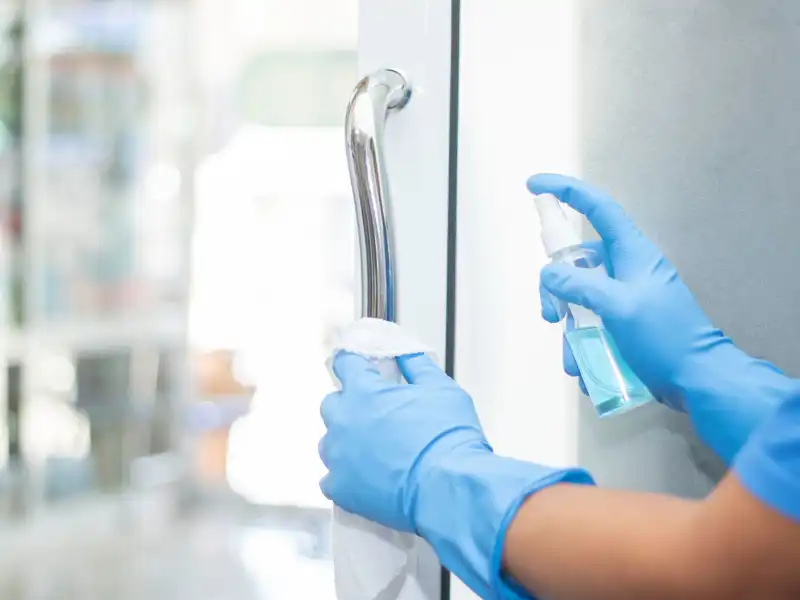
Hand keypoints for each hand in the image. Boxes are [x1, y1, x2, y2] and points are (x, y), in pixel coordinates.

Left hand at [319, 352, 489, 531]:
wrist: (448, 488)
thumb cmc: (448, 438)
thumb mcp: (441, 388)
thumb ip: (417, 365)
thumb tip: (403, 352)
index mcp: (364, 392)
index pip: (345, 364)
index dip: (354, 364)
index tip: (360, 368)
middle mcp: (343, 422)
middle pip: (331, 404)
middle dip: (349, 404)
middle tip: (376, 414)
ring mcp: (338, 457)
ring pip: (329, 442)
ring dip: (345, 442)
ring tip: (374, 451)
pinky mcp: (341, 489)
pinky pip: (331, 479)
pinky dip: (346, 478)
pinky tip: (367, 480)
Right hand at [528, 173, 793, 461]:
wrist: (698, 377)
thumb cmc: (664, 336)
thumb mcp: (617, 306)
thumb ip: (579, 286)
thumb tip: (549, 274)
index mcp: (630, 252)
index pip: (596, 207)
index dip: (565, 191)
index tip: (533, 186)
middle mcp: (624, 268)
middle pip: (575, 263)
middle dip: (556, 291)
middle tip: (551, 317)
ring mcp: (623, 296)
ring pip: (579, 300)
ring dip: (570, 329)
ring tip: (574, 359)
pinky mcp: (623, 322)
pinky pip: (591, 324)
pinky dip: (582, 344)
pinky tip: (584, 369)